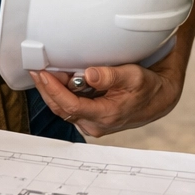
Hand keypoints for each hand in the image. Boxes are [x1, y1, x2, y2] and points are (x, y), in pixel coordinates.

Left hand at [30, 0, 194, 136]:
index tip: (42, 74)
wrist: (158, 99)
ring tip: (44, 72)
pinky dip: (61, 94)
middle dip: (47, 90)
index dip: (53, 90)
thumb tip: (90, 74)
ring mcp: (92, 124)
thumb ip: (110, 76)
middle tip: (37, 70)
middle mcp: (96, 124)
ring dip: (52, 92)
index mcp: (106, 115)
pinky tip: (58, 81)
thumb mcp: (133, 75)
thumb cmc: (147, 87)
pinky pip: (70, 108)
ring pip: (64, 109)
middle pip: (61, 109)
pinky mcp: (91, 119)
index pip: (70, 105)